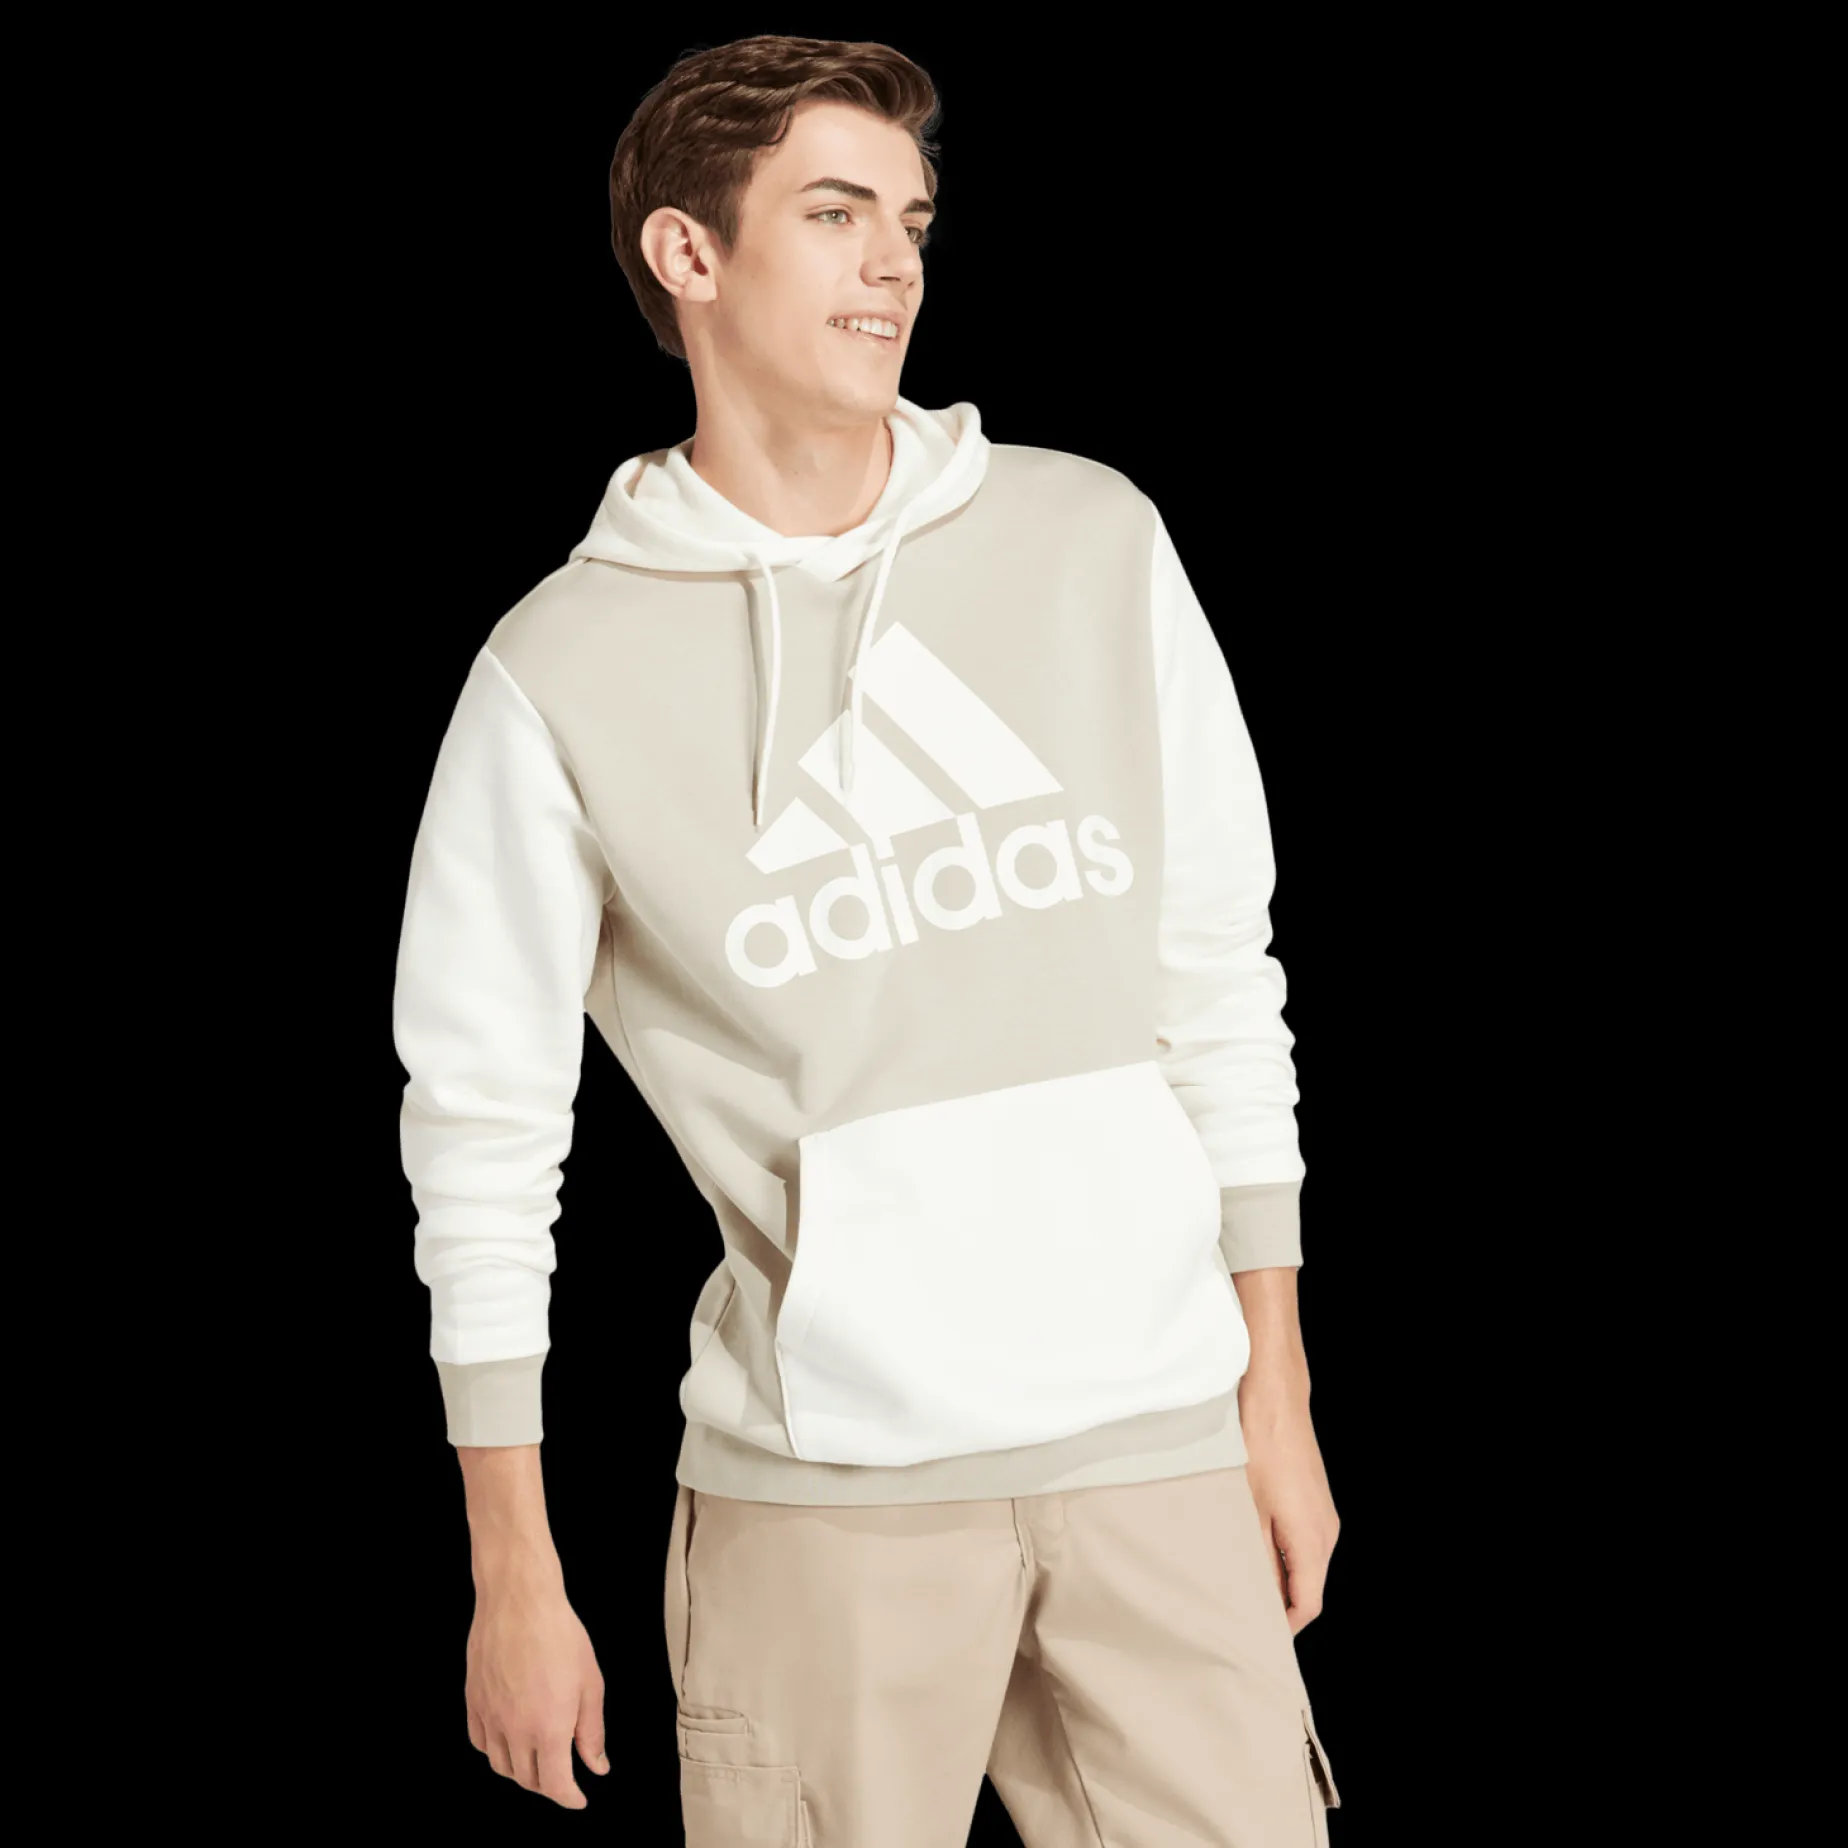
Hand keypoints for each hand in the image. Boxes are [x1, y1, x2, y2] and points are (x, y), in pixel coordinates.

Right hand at [465, 1567, 609, 1806]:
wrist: (519, 1601)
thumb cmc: (559, 1634)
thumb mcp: (591, 1683)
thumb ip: (592, 1731)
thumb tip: (596, 1765)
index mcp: (548, 1728)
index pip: (555, 1784)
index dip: (569, 1798)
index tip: (578, 1799)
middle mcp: (515, 1730)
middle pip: (527, 1779)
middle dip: (548, 1784)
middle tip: (562, 1774)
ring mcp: (490, 1717)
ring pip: (501, 1765)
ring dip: (520, 1771)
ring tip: (537, 1758)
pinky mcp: (473, 1702)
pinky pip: (481, 1742)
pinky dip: (495, 1750)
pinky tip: (509, 1739)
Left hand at [1240, 1386, 1338, 1634]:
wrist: (1276, 1396)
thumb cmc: (1259, 1446)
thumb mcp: (1246, 1508)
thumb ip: (1255, 1558)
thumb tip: (1254, 1596)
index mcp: (1314, 1540)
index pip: (1308, 1605)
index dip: (1282, 1627)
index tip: (1254, 1637)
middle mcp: (1327, 1532)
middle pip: (1308, 1588)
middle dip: (1277, 1604)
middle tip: (1238, 1610)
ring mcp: (1324, 1515)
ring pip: (1305, 1565)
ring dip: (1278, 1576)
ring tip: (1239, 1578)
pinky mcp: (1314, 1501)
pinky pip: (1303, 1542)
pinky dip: (1282, 1553)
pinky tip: (1251, 1545)